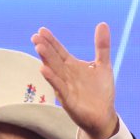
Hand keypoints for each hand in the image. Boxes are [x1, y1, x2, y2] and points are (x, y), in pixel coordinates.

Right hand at [31, 23, 118, 138]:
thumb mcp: (103, 65)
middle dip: (46, 48)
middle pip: (54, 59)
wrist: (103, 115)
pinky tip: (44, 70)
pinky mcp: (69, 101)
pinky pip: (60, 88)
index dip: (52, 41)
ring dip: (47, 60)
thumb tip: (102, 23)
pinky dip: (52, 79)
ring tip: (39, 47)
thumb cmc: (100, 91)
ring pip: (54, 71)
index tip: (41, 30)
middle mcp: (66, 75)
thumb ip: (102, 46)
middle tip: (35, 36)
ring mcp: (66, 88)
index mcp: (73, 66)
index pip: (59, 51)